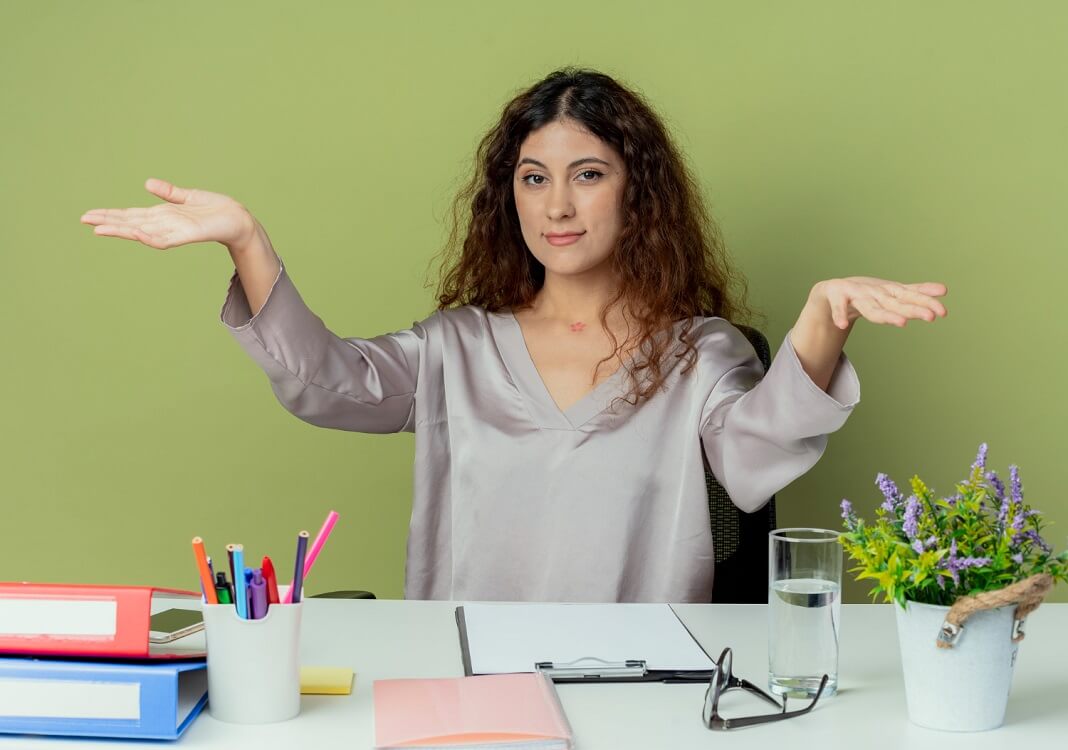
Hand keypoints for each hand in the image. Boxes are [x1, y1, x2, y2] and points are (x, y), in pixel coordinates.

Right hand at [80, 178, 254, 249]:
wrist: (237, 218)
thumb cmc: (214, 209)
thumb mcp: (187, 196)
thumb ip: (168, 192)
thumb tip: (147, 182)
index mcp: (162, 215)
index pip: (130, 215)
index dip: (110, 215)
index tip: (89, 215)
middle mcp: (164, 224)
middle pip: (130, 223)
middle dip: (107, 222)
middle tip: (83, 219)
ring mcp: (174, 231)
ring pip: (142, 232)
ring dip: (121, 230)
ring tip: (99, 228)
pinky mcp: (187, 235)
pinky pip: (164, 239)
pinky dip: (149, 236)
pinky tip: (136, 233)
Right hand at [814, 277, 947, 329]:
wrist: (833, 289)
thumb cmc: (867, 293)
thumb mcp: (892, 292)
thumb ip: (916, 292)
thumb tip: (944, 290)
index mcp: (888, 291)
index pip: (910, 297)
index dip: (926, 303)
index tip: (942, 312)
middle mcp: (874, 292)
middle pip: (895, 303)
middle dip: (911, 309)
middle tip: (930, 317)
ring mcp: (855, 294)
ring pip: (871, 307)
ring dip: (884, 314)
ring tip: (900, 323)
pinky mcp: (836, 296)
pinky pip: (838, 307)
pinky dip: (839, 314)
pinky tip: (842, 325)